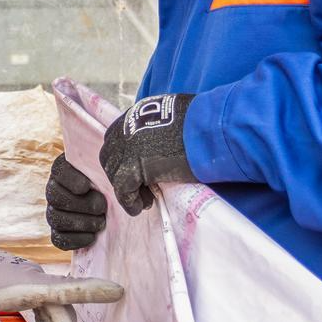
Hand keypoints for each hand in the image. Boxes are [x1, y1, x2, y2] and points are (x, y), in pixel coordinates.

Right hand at [45, 154, 107, 249]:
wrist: (116, 204)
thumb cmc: (115, 182)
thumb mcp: (115, 171)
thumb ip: (115, 169)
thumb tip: (123, 175)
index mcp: (65, 170)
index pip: (58, 171)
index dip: (69, 179)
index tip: (86, 186)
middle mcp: (55, 189)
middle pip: (54, 196)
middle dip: (80, 204)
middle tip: (102, 207)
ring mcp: (55, 212)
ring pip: (55, 218)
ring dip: (80, 222)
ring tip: (101, 222)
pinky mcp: (59, 232)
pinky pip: (58, 239)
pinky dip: (75, 239)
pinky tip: (92, 236)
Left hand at [98, 93, 194, 214]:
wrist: (210, 127)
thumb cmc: (203, 121)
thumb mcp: (175, 116)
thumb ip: (162, 127)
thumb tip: (167, 139)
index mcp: (136, 114)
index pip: (118, 140)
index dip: (126, 158)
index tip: (141, 172)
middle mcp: (125, 128)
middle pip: (111, 156)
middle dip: (123, 173)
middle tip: (142, 188)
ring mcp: (126, 146)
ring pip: (115, 173)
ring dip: (128, 189)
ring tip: (145, 200)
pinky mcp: (132, 165)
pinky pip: (123, 189)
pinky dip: (130, 202)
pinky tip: (139, 208)